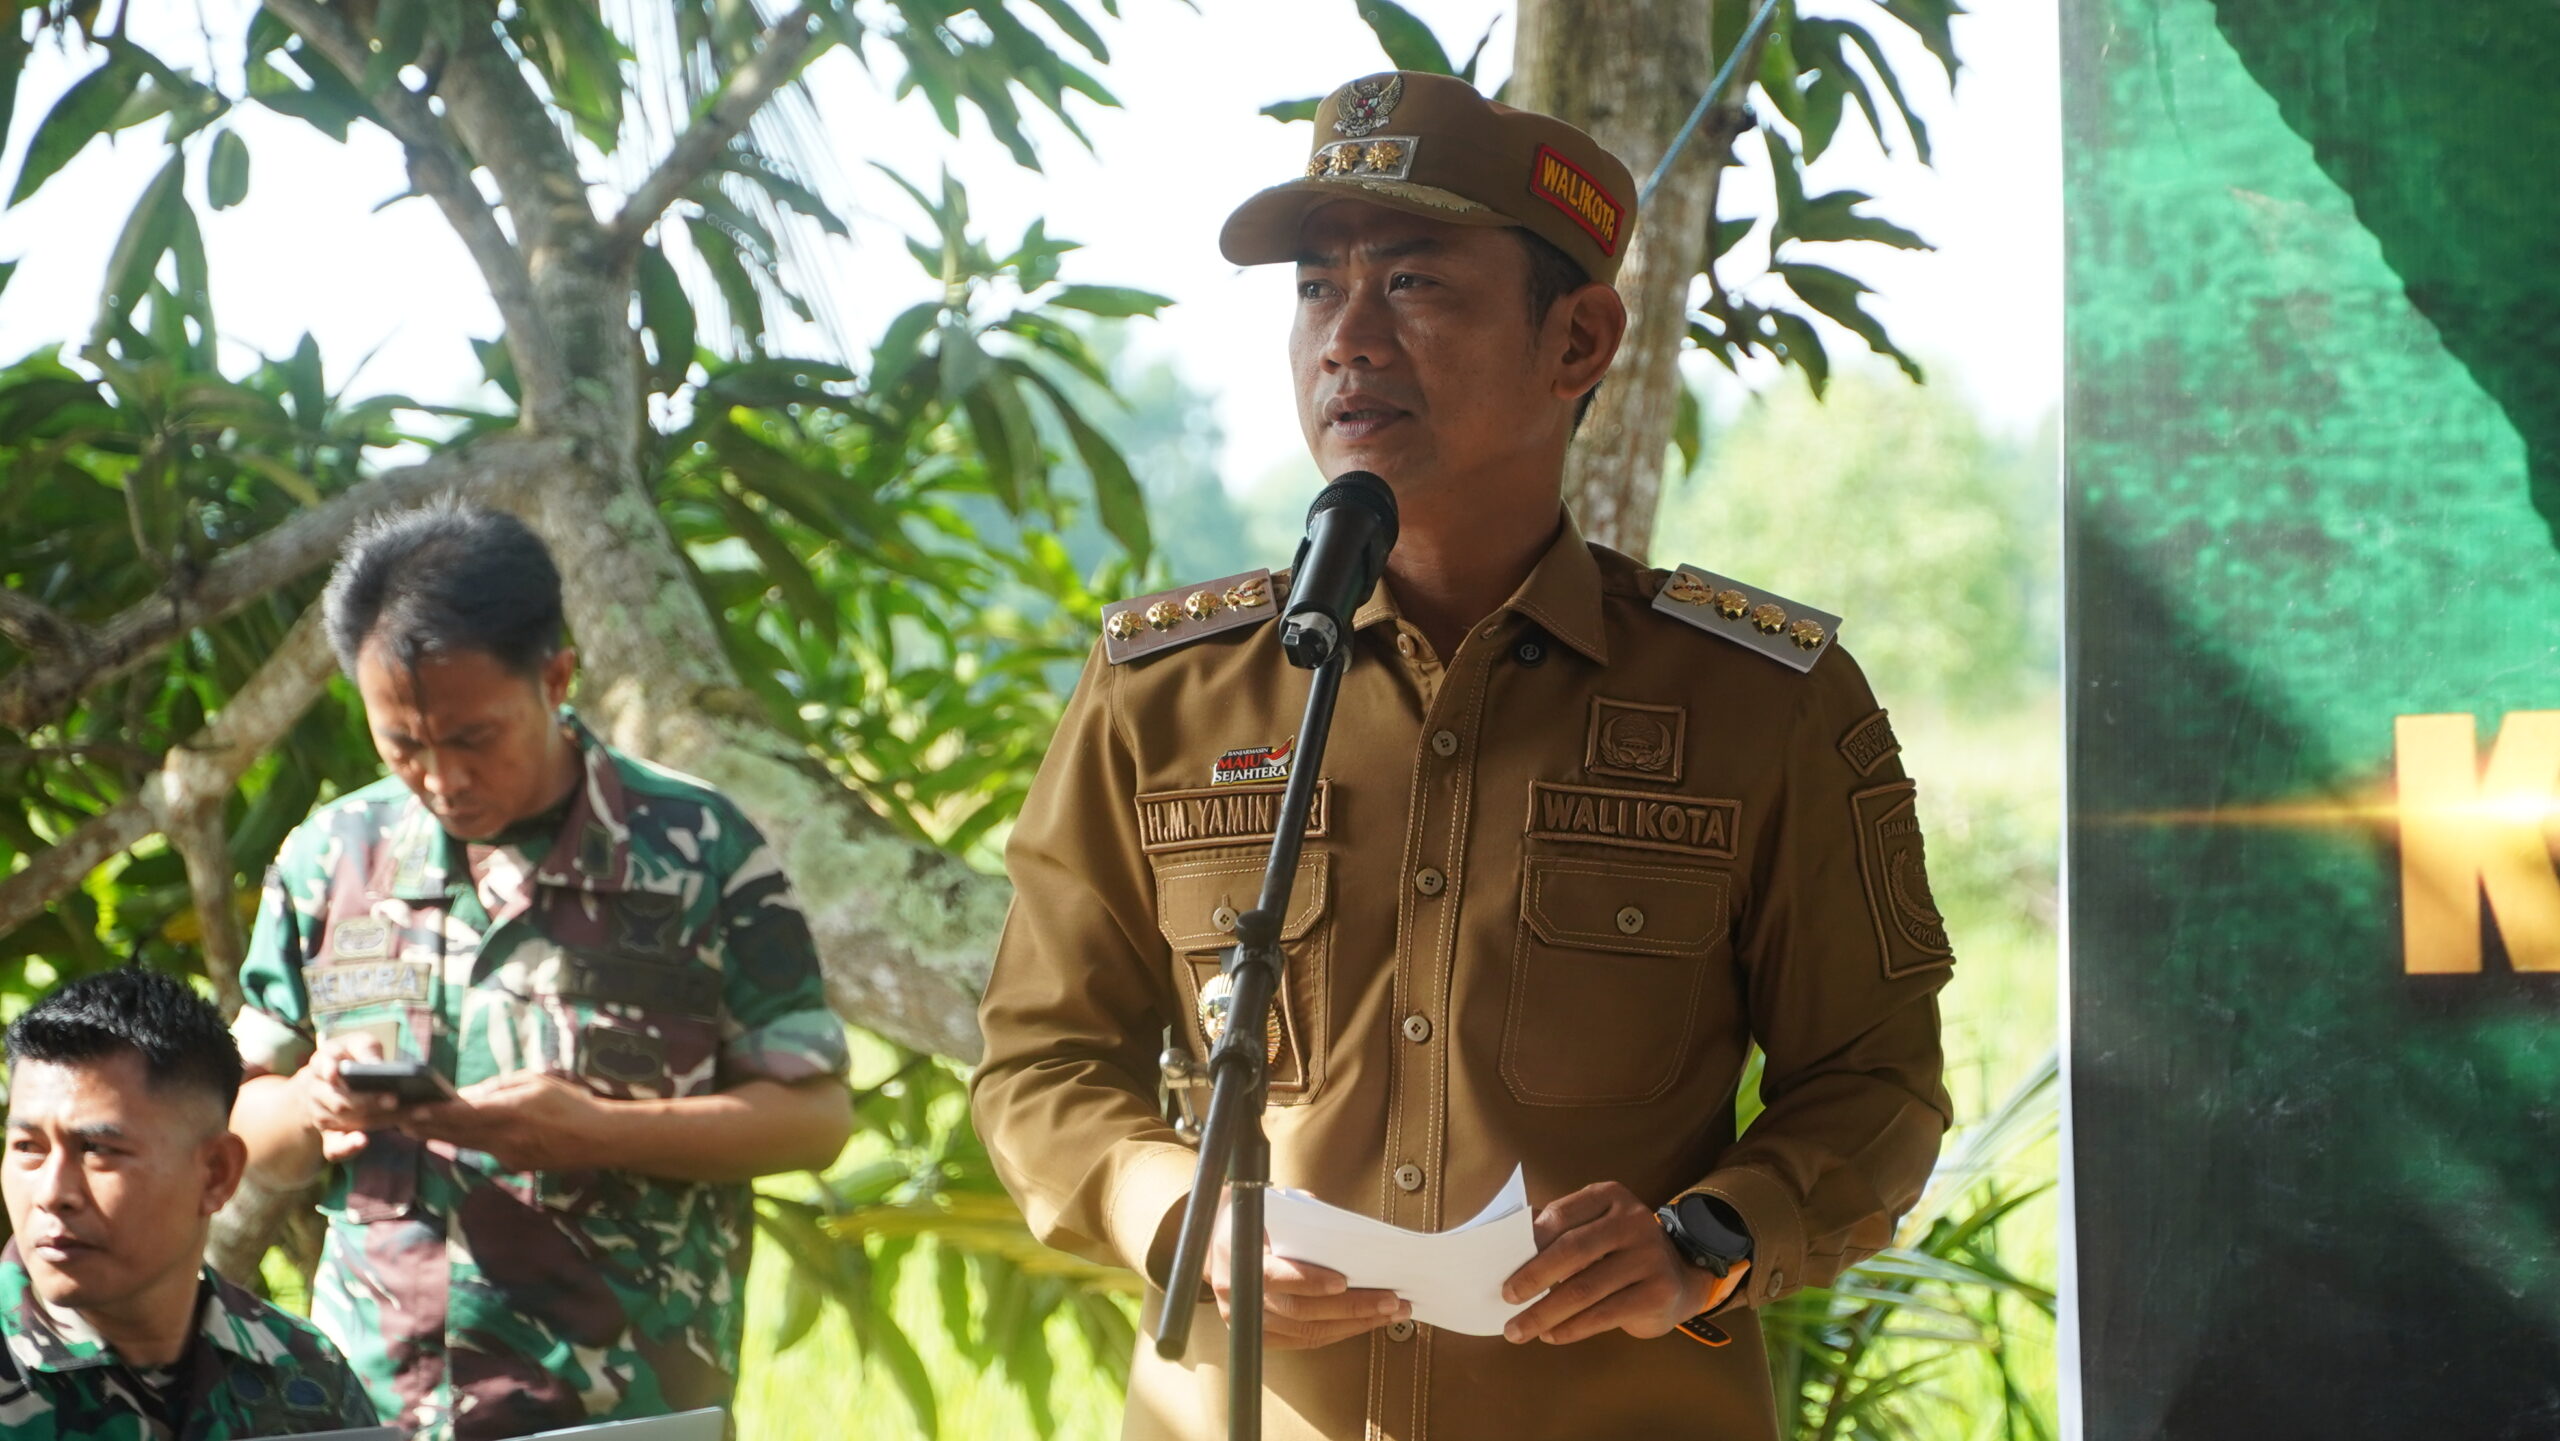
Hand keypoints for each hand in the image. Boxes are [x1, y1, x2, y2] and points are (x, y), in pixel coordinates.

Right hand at [289, 1033, 404, 1162]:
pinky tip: (363, 1141)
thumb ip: (366, 1050)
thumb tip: (375, 1066)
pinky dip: (347, 1147)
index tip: (336, 1073)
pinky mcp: (330, 1135)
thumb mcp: (360, 1044)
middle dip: (368, 1100)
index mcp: (322, 1063)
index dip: (329, 1069)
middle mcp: (315, 1091)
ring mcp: (321, 1115)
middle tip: (395, 1099)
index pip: (323, 1066)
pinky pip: (334, 1147)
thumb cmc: (353, 1057)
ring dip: (378, 1119)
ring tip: (411, 1114)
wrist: (332, 1080)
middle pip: (340, 1099)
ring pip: (346, 1120)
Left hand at [398, 1070, 605, 1171]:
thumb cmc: (570, 1103)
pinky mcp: (513, 1165)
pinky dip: (467, 1142)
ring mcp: (507, 1155)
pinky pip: (485, 1150)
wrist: (597, 1139)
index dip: (434, 1115)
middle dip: (427, 1127)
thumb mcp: (536, 1081)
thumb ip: (500, 1086)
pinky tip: (452, 1135)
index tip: (410, 1112)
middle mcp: (504, 1137)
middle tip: (400, 1122)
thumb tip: (469, 1094)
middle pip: (457, 1133)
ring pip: (466, 1145)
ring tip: (414, 1129)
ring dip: (439, 1136)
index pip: (464, 1114)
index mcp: (510, 1112)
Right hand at [1207, 1188, 1408, 1350]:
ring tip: (1388, 1313)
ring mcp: (1246, 1319)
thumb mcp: (1271, 1202)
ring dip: (1353, 1325)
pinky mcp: (1258, 1335)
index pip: (1276, 1276)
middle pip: (1300, 1311)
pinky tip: (1364, 1323)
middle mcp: (1240, 1294)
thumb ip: (1303, 1213)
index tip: (1344, 1281)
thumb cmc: (1251, 1218)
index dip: (1310, 1282)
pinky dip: (1337, 1333)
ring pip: (1306, 1332)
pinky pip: (1303, 1341)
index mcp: (1238, 1255)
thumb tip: (1345, 1229)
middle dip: (1351, 1307)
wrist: (1213, 1241)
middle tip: (1390, 1301)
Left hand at [1499, 1182, 1746, 1344]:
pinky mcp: (1658, 1292)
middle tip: (1507, 1298)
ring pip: (1585, 1288)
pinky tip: (1552, 1335)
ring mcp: (1650, 1256)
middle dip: (1533, 1278)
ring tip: (1519, 1329)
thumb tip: (1505, 1245)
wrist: (1680, 1277)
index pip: (1562, 1214)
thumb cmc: (1619, 1252)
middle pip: (1572, 1250)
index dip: (1530, 1239)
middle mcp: (1633, 1221)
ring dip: (1545, 1313)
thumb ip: (1556, 1230)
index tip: (1503, 1264)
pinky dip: (1572, 1328)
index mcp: (1610, 1197)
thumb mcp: (1593, 1229)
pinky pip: (1605, 1314)